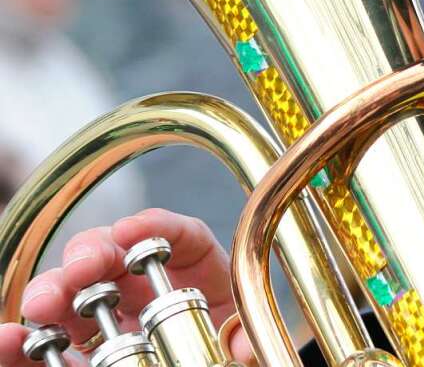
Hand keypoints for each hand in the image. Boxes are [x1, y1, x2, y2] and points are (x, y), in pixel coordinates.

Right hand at [0, 209, 250, 366]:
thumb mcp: (242, 345)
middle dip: (94, 252)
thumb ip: (244, 342)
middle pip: (115, 254)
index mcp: (197, 273)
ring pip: (73, 292)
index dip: (156, 227)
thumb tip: (242, 344)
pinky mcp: (78, 353)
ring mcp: (107, 317)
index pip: (182, 237)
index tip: (133, 229)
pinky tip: (7, 340)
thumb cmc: (227, 351)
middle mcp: (146, 286)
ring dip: (54, 289)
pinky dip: (20, 344)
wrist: (209, 365)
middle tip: (84, 267)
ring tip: (43, 302)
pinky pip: (42, 347)